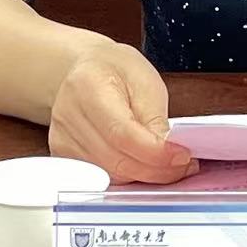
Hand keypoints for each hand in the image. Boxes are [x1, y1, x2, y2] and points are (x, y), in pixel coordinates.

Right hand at [48, 44, 197, 184]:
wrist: (85, 69)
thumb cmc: (115, 69)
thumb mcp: (145, 81)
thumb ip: (155, 118)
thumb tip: (169, 153)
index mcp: (88, 86)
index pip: (122, 133)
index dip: (155, 152)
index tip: (182, 156)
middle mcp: (68, 115)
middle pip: (115, 159)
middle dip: (156, 169)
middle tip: (183, 166)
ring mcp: (62, 138)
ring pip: (110, 174)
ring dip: (144, 175)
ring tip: (168, 164)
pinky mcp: (64, 155)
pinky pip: (101, 177)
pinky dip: (128, 175)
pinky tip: (144, 165)